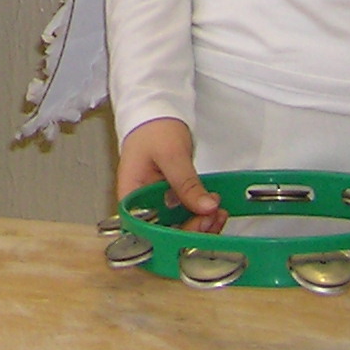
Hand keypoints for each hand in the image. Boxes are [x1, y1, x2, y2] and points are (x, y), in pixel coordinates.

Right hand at [116, 117, 225, 231]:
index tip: (194, 229)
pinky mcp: (172, 200)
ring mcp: (158, 203)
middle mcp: (142, 204)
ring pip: (178, 227)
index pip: (145, 229)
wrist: (159, 113)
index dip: (169, 236)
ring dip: (201, 225)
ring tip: (218, 212)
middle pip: (164, 233)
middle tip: (211, 218)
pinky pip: (187, 215)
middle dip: (191, 231)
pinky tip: (215, 209)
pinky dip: (202, 215)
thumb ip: (187, 183)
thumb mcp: (171, 154)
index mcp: (131, 194)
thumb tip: (205, 207)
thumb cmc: (152, 129)